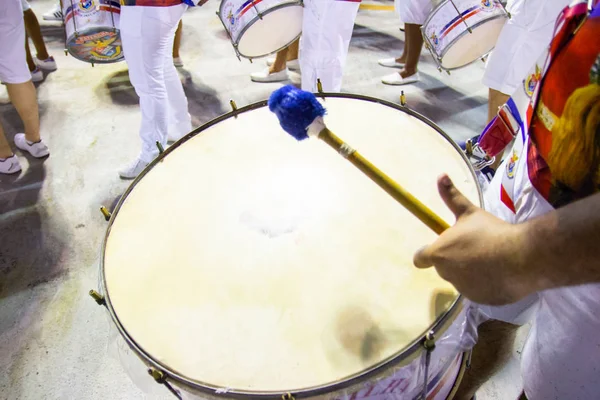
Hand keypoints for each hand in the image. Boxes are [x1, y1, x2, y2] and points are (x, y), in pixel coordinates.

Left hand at [413, 175, 535, 305]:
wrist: (521, 257)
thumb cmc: (491, 232)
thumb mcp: (470, 212)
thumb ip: (451, 197)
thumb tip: (440, 176)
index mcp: (438, 254)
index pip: (420, 258)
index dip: (427, 253)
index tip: (439, 248)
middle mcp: (446, 274)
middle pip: (445, 267)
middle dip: (456, 260)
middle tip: (476, 248)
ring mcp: (463, 290)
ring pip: (463, 280)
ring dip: (472, 272)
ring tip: (493, 259)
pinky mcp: (481, 301)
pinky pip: (480, 291)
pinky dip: (487, 285)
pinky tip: (502, 273)